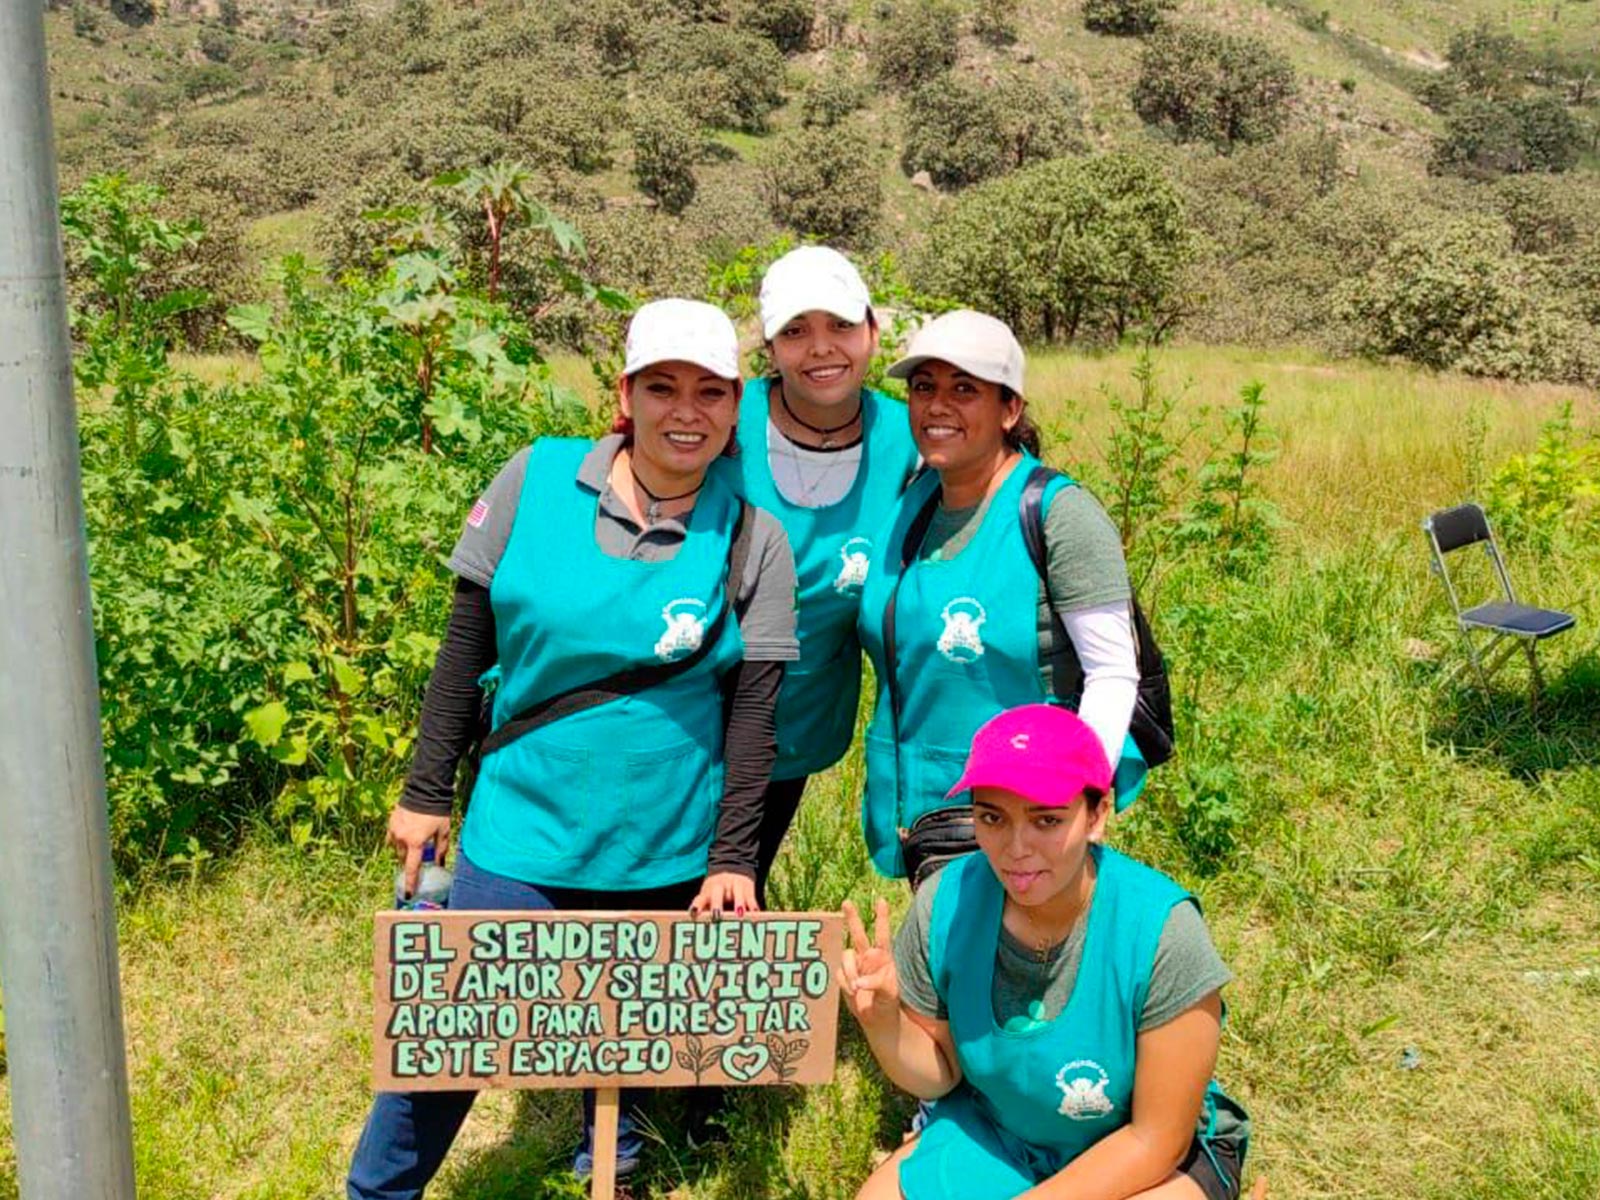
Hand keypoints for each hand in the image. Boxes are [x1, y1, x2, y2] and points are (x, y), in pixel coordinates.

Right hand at [387, 806, 451, 898]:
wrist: (424, 790)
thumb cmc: (437, 812)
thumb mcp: (443, 832)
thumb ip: (441, 850)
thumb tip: (440, 864)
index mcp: (416, 842)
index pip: (412, 868)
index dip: (411, 882)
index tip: (409, 894)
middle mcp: (402, 839)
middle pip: (403, 859)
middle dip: (409, 864)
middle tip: (415, 866)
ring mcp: (394, 830)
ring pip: (397, 849)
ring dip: (404, 852)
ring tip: (413, 848)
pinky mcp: (391, 823)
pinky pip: (392, 838)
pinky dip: (398, 842)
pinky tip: (405, 840)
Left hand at [690, 871, 758, 916]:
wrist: (731, 866)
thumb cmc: (716, 892)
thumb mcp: (707, 897)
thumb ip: (703, 911)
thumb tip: (696, 926)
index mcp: (707, 891)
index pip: (700, 899)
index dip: (697, 905)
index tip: (694, 913)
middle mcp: (720, 887)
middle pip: (717, 893)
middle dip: (717, 904)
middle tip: (717, 916)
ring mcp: (734, 885)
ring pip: (736, 891)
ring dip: (738, 903)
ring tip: (739, 914)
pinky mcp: (747, 887)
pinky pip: (750, 896)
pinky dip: (752, 905)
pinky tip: (754, 913)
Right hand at [840, 898, 898, 1029]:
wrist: (876, 1018)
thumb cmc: (887, 1002)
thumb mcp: (889, 993)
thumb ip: (876, 983)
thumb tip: (858, 981)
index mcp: (883, 957)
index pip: (882, 934)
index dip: (881, 917)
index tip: (881, 900)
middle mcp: (868, 956)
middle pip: (858, 933)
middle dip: (852, 917)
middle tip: (846, 903)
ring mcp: (855, 965)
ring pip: (845, 956)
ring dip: (849, 971)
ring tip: (857, 989)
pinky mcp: (844, 974)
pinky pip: (839, 973)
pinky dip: (845, 983)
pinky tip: (853, 993)